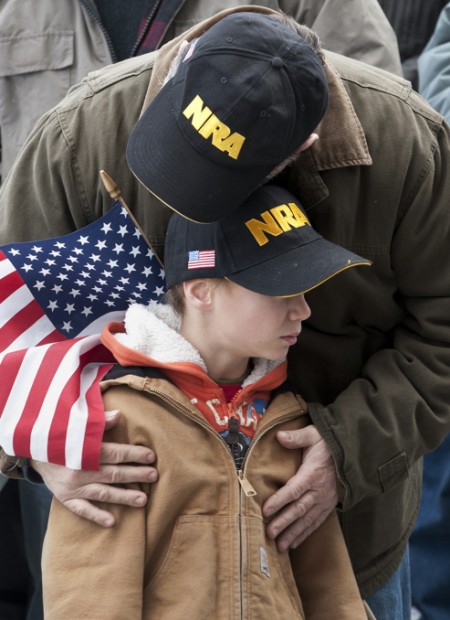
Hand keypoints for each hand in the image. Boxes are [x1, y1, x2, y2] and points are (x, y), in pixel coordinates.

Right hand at [31, 410, 157, 526]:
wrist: (35, 453)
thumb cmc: (63, 438)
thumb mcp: (77, 427)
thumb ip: (100, 423)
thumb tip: (119, 414)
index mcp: (84, 451)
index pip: (114, 453)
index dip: (133, 454)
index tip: (151, 456)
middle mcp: (79, 470)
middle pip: (113, 473)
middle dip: (136, 474)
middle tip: (154, 475)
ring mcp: (73, 487)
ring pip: (103, 493)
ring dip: (124, 497)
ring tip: (143, 499)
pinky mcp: (66, 499)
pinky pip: (83, 510)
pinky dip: (97, 516)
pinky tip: (112, 521)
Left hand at [263, 425, 337, 550]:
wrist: (352, 453)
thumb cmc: (328, 443)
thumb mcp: (313, 434)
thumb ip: (297, 437)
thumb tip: (279, 435)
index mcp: (313, 473)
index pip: (294, 489)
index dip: (280, 499)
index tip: (266, 509)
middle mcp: (319, 490)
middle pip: (299, 508)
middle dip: (284, 522)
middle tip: (269, 533)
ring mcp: (324, 500)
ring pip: (307, 519)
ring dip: (293, 533)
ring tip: (279, 546)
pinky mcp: (328, 506)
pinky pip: (316, 522)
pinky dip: (305, 534)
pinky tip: (293, 543)